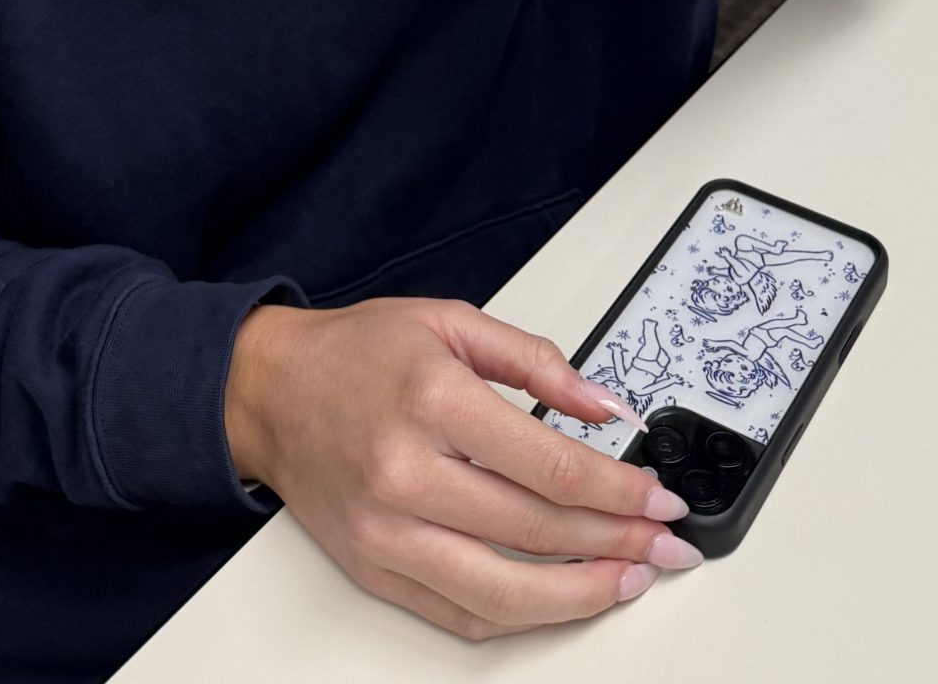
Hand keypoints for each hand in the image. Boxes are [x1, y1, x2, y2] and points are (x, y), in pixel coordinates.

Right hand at [224, 295, 701, 640]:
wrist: (269, 391)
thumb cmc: (358, 352)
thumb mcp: (450, 322)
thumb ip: (534, 360)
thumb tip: (605, 405)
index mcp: (433, 399)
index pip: (550, 465)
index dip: (619, 490)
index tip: (661, 497)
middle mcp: (407, 473)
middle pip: (537, 531)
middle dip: (619, 542)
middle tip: (668, 545)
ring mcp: (388, 532)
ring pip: (504, 591)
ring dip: (581, 595)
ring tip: (630, 581)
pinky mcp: (375, 570)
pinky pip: (460, 614)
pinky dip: (521, 615)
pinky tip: (562, 600)